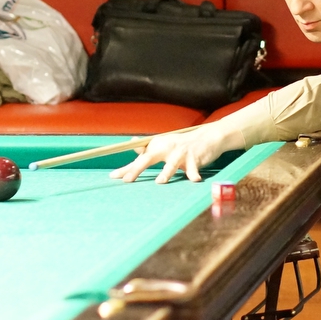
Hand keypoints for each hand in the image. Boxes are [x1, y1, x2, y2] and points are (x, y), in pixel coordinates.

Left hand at [110, 125, 234, 183]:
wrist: (207, 137)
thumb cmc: (182, 145)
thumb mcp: (163, 145)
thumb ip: (147, 150)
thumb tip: (131, 144)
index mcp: (157, 145)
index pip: (138, 158)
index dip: (126, 168)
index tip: (113, 176)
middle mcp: (167, 147)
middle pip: (149, 158)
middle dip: (138, 168)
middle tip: (127, 179)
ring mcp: (181, 153)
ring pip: (172, 163)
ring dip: (166, 172)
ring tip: (160, 181)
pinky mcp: (195, 158)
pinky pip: (193, 168)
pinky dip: (194, 174)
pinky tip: (194, 180)